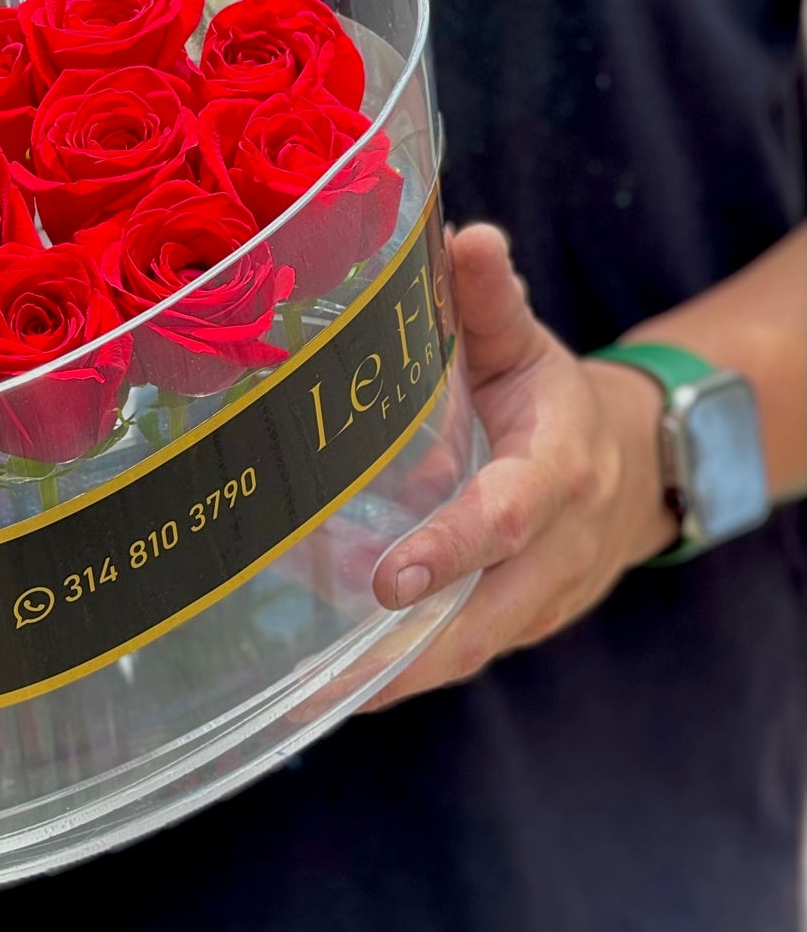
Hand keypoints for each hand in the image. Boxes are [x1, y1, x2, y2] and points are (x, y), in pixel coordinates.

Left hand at [361, 223, 677, 710]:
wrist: (629, 467)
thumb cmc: (550, 399)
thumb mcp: (524, 344)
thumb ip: (488, 300)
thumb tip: (463, 235)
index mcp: (557, 467)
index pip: (507, 515)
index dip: (452, 548)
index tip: (390, 578)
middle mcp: (554, 547)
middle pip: (486, 613)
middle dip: (409, 650)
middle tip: (322, 675)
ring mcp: (539, 597)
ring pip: (469, 650)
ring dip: (392, 677)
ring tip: (301, 696)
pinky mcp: (516, 625)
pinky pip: (459, 656)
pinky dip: (399, 676)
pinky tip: (323, 686)